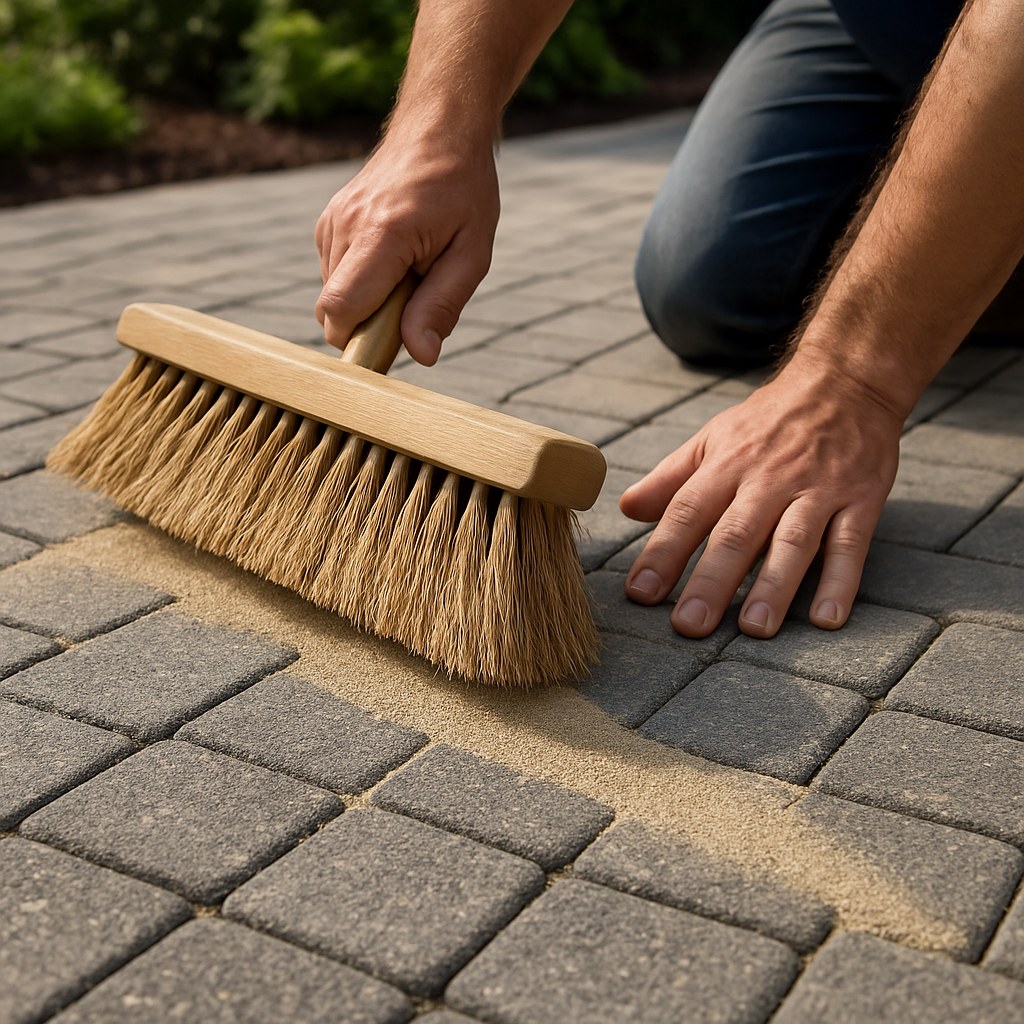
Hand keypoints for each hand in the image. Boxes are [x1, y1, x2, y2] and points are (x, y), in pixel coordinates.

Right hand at [314, 127, 499, 363]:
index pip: (341, 308)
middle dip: (367, 324)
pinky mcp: (327, 223)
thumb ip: (443, 305)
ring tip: (406, 272)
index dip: (358, 341)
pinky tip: (391, 259)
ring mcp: (331, 221)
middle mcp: (346, 225)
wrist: (438, 129)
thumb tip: (420, 355)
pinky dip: (360, 282)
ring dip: (366, 302)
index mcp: (383, 233)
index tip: (390, 346)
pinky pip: (334, 276)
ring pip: (332, 297)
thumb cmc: (463, 191)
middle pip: (332, 311)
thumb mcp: (472, 253)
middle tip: (411, 302)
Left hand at [619, 351, 902, 637]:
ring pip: (792, 543)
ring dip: (773, 587)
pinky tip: (826, 620)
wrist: (845, 383)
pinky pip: (850, 545)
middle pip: (736, 534)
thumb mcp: (714, 438)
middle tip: (690, 625)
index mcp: (727, 464)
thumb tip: (626, 508)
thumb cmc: (769, 422)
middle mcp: (770, 479)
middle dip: (711, 581)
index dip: (663, 553)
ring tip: (753, 629)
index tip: (640, 593)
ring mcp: (818, 490)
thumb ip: (671, 478)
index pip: (687, 512)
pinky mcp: (861, 500)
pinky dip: (840, 582)